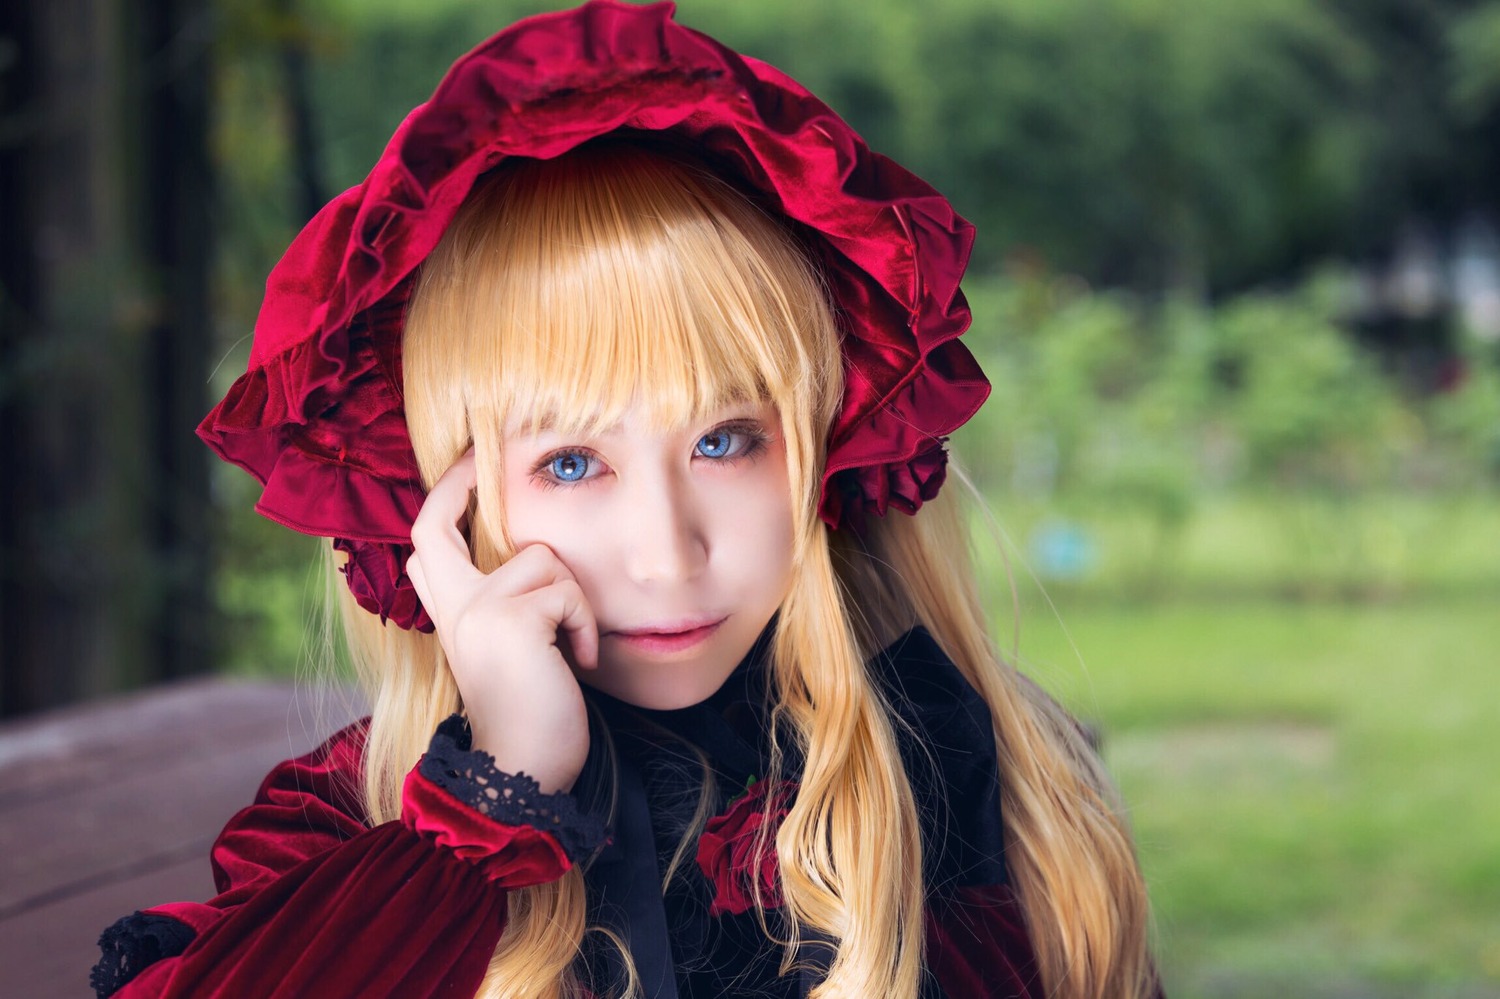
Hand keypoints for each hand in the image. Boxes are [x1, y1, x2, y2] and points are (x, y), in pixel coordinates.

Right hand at [406, 451, 595, 793]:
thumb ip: (502, 607)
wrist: (522, 776)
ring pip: (542, 557)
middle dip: (461, 483)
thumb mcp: (509, 653)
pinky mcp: (511, 619)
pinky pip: (568, 591)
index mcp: (451, 615)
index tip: (468, 463)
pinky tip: (578, 663)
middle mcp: (453, 607)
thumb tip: (529, 558)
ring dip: (573, 600)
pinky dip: (585, 626)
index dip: (443, 498)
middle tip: (482, 458)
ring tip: (571, 647)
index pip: (428, 543)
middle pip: (437, 526)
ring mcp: (477, 610)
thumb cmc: (531, 719)